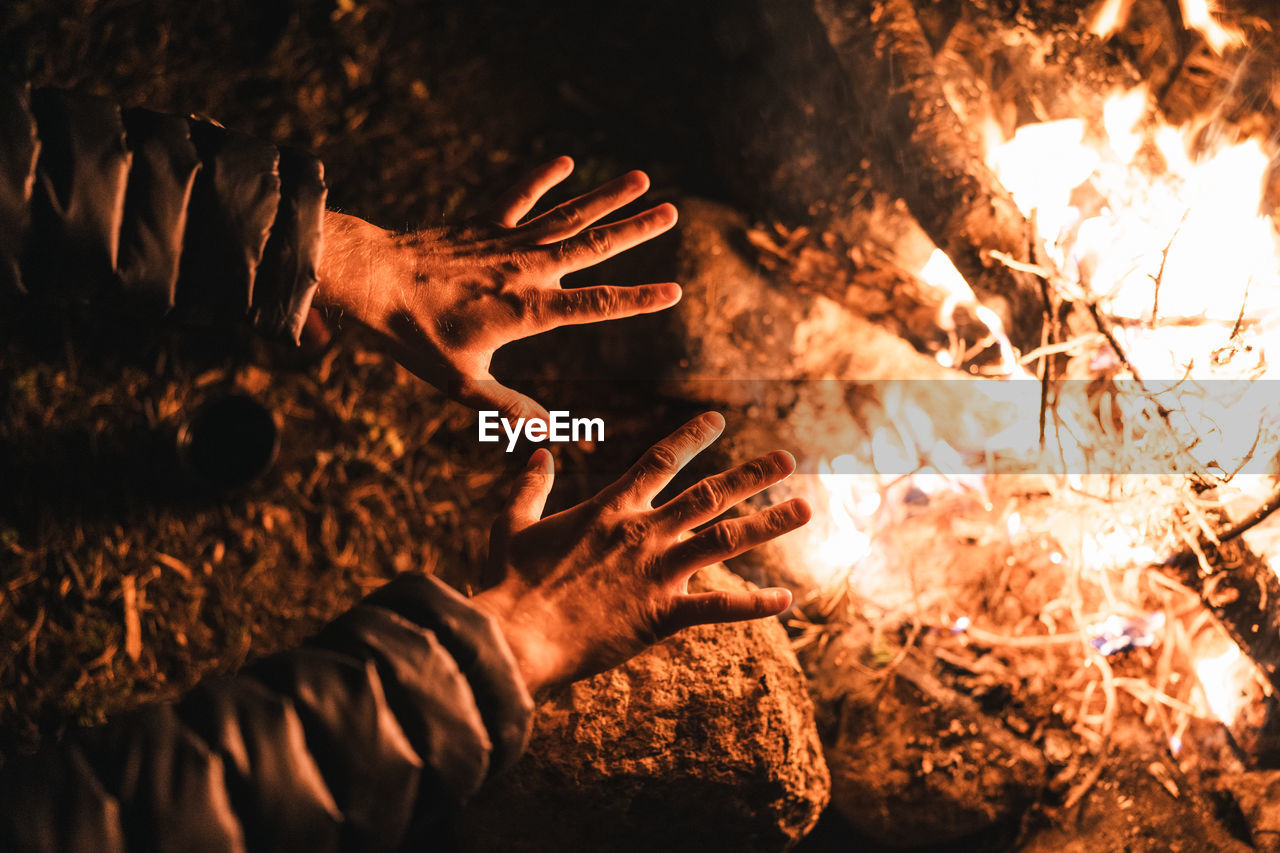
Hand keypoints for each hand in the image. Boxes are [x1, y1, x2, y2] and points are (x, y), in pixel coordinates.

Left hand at [316, 157, 679, 419]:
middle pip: (593, 247)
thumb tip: (549, 435)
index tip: (674, 291)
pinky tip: (566, 161)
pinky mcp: (483, 224)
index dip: (637, 299)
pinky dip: (542, 178)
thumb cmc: (415, 336)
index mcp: (528, 310)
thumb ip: (509, 408)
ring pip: (567, 215)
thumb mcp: (463, 383)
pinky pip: (519, 197)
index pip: (596, 304)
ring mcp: (506, 242)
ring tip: (642, 177)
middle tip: (674, 212)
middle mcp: (527, 270)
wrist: (372, 282)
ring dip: (606, 197)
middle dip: (636, 231)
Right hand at [471, 412, 810, 694]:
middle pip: (709, 495)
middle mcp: (642, 533)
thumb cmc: (507, 582)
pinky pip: (718, 608)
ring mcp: (656, 573)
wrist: (515, 635)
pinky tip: (787, 599)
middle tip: (786, 458)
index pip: (660, 460)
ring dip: (767, 523)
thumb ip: (530, 486)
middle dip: (751, 474)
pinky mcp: (661, 614)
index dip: (692, 437)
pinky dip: (754, 605)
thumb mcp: (512, 524)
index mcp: (608, 508)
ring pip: (725, 540)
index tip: (718, 419)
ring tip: (803, 508)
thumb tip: (539, 452)